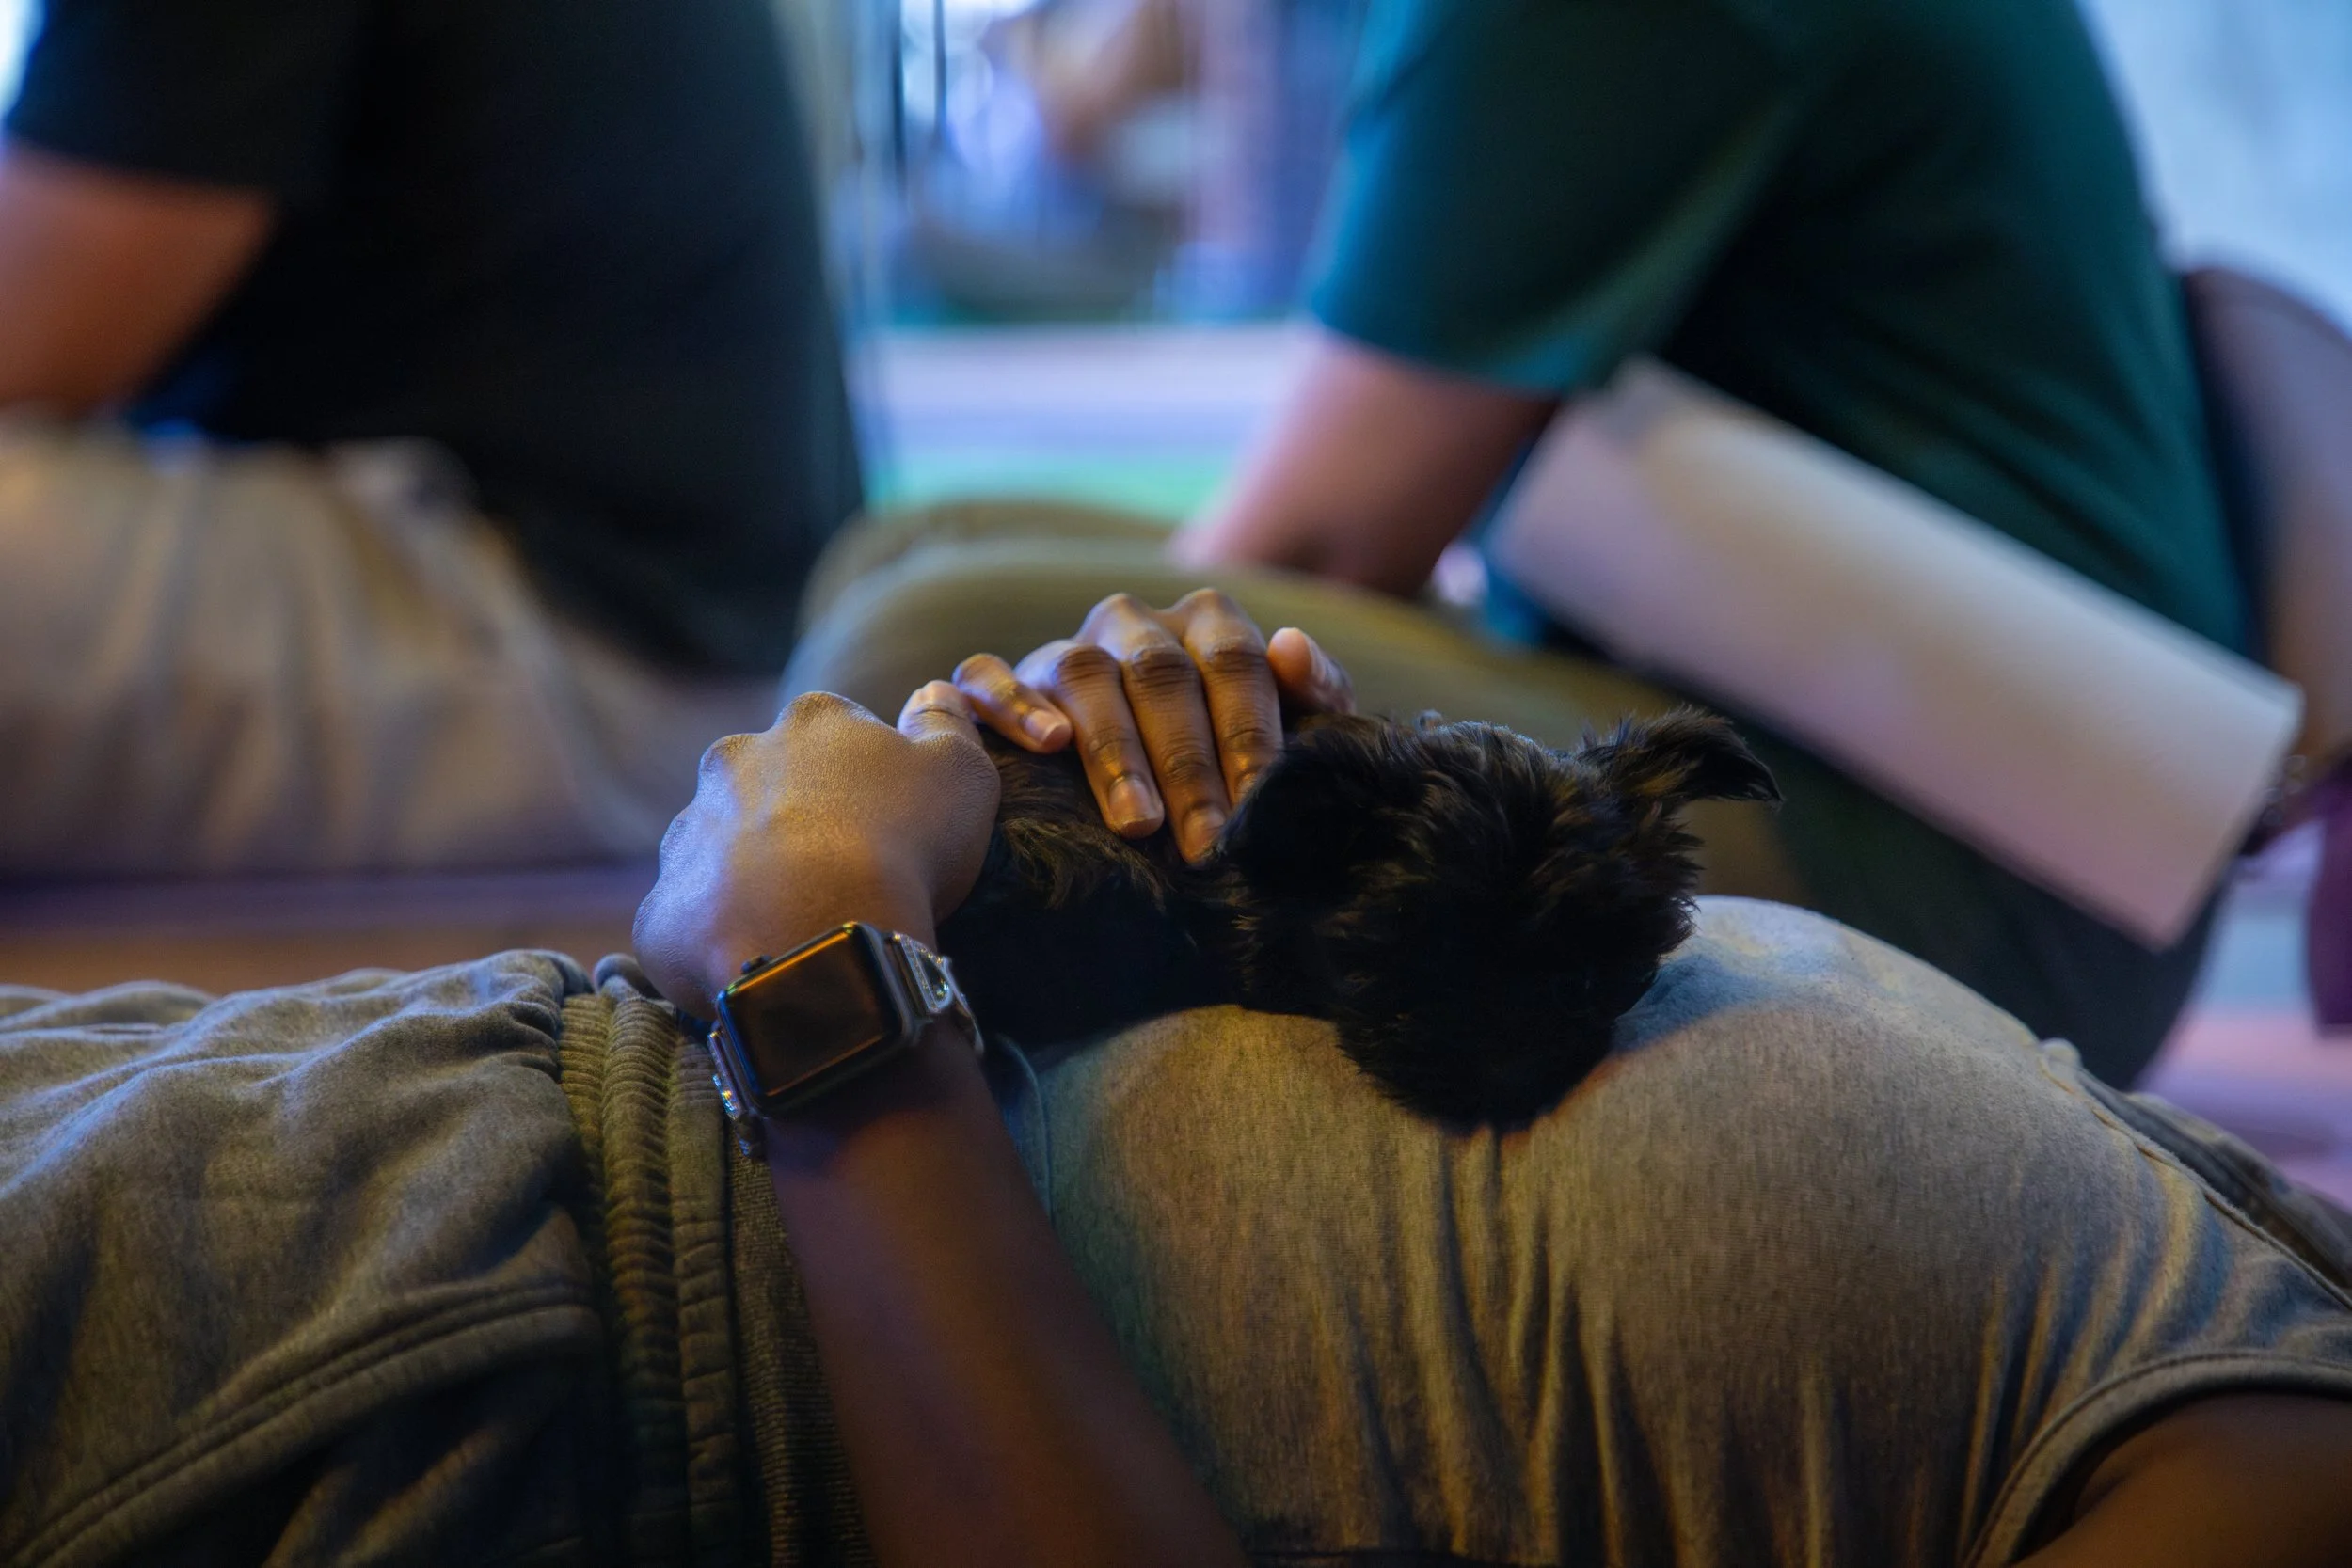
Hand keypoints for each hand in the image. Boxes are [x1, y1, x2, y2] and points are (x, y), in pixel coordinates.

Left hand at [634, 688, 999, 1017]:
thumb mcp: (961, 773)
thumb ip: (949, 724)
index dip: (866, 781)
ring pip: (720, 852)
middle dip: (796, 821)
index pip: (837, 735)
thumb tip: (935, 690)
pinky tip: (760, 961)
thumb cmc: (902, 845)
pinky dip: (719, 940)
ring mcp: (688, 833)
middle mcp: (734, 762)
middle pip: (767, 786)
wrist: (819, 934)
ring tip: (799, 924)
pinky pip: (691, 923)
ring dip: (751, 878)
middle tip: (842, 875)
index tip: (891, 825)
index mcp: (811, 723)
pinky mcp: (662, 909)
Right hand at [943, 589, 1353, 861]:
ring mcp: (1066, 646)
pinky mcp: (1003, 676)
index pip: (1235, 663)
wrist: (1132, 771)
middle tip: (1205, 842)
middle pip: (1161, 676)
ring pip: (1085, 675)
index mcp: (1206, 621)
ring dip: (1115, 750)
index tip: (1258, 807)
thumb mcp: (1282, 721)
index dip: (1248, 735)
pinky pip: (990, 674)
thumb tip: (1291, 646)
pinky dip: (1015, 704)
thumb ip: (1311, 688)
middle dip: (1188, 764)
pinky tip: (1047, 745)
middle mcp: (1133, 621)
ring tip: (1137, 823)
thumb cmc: (1223, 750)